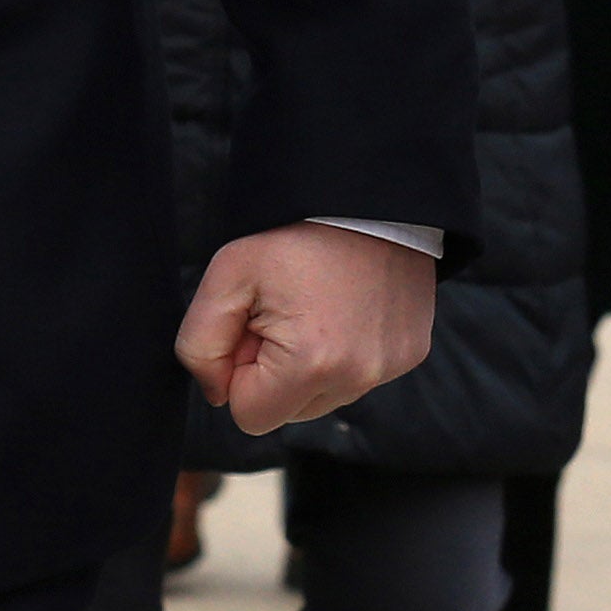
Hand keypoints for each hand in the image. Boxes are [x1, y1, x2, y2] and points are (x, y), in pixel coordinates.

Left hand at [174, 222, 433, 435]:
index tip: (254, 325)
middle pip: (288, 411)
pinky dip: (344, 351)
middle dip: (275, 371)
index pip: (250, 417)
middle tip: (284, 310)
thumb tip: (217, 392)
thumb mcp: (227, 275)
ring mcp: (389, 367)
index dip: (240, 371)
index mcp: (310, 364)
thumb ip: (201, 345)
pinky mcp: (409, 353)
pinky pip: (358, 376)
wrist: (366, 193)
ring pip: (323, 397)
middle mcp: (359, 377)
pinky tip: (344, 307)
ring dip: (310, 365)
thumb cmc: (294, 232)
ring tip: (315, 306)